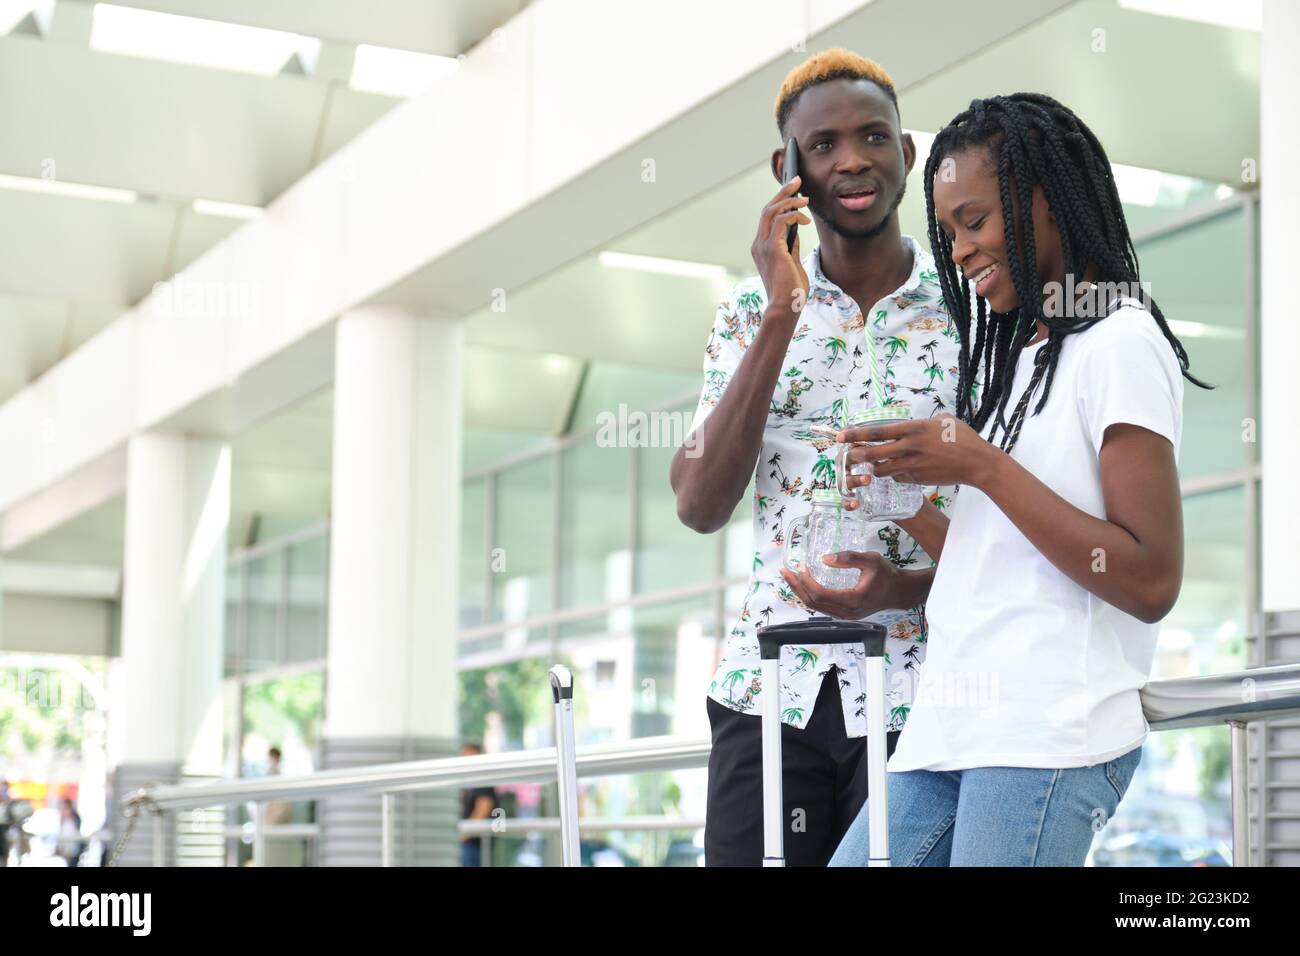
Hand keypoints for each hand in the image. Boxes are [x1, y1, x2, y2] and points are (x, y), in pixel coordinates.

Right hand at [751, 176, 810, 317]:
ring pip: (771, 211)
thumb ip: (791, 245)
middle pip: (767, 208)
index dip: (779, 200)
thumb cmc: (791, 290)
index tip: (792, 190)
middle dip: (783, 192)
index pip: (767, 217)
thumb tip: (795, 229)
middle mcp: (758, 244)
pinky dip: (793, 215)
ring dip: (789, 200)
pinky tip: (804, 219)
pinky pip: (780, 222)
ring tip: (804, 197)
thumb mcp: (792, 263)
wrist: (786, 307)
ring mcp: (763, 246)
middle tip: (797, 180)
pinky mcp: (772, 249)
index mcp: (761, 247)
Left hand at [779, 551, 899, 619]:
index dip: (806, 581)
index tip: (801, 567)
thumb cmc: (888, 575)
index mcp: (852, 600)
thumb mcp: (871, 560)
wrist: (900, 592)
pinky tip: (804, 585)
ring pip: (815, 607)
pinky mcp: (845, 614)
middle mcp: (846, 613)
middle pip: (812, 603)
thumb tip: (824, 559)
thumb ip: (848, 558)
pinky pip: (822, 607)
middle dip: (796, 587)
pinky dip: (810, 596)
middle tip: (785, 571)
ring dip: (801, 592)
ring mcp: (845, 616)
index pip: (820, 594)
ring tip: (790, 577)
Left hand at [837, 415, 998, 488]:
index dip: (856, 434)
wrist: (978, 463)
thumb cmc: (964, 438)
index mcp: (913, 429)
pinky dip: (893, 475)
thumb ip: (926, 422)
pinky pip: (898, 477)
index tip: (841, 435)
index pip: (877, 431)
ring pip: (882, 469)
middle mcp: (909, 447)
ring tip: (868, 466)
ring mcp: (912, 465)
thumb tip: (919, 423)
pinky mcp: (917, 479)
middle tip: (845, 455)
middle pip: (873, 453)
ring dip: (872, 468)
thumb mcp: (944, 421)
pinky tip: (895, 471)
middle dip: (855, 455)